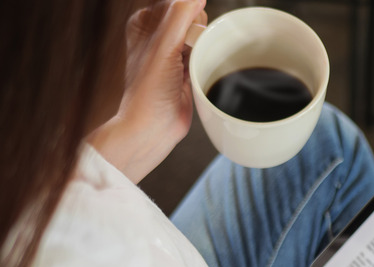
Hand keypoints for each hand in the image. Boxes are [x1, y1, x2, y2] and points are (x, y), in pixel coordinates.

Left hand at [88, 0, 206, 182]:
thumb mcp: (163, 45)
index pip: (177, 2)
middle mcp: (158, 35)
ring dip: (204, 48)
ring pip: (202, 35)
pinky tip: (198, 72)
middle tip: (185, 54)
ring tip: (190, 66)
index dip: (187, 17)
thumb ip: (180, 14)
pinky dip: (208, 60)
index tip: (181, 38)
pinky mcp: (188, 68)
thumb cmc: (148, 92)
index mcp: (144, 22)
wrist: (154, 127)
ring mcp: (174, 52)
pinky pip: (207, 53)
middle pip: (193, 17)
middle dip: (197, 33)